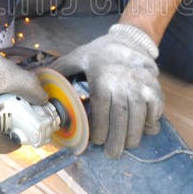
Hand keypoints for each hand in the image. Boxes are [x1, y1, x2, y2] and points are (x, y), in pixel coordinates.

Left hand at [51, 24, 162, 157]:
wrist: (130, 38)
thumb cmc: (100, 52)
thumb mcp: (78, 57)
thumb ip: (60, 69)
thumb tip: (36, 78)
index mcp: (102, 77)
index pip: (101, 110)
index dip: (100, 129)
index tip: (96, 140)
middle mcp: (123, 82)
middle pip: (121, 118)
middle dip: (117, 140)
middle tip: (112, 154)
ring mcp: (141, 85)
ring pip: (139, 116)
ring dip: (134, 135)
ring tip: (127, 146)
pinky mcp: (155, 86)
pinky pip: (156, 108)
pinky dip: (152, 121)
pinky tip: (146, 128)